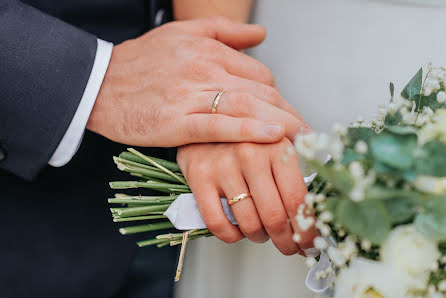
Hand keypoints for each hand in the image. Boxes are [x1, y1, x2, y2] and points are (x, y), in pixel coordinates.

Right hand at [87, 17, 307, 146]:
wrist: (99, 85)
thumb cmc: (140, 62)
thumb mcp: (181, 35)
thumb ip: (225, 31)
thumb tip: (261, 35)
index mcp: (209, 51)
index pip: (259, 74)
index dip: (279, 96)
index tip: (289, 115)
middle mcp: (205, 70)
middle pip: (261, 91)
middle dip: (289, 113)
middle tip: (309, 134)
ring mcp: (191, 96)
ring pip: (247, 106)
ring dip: (281, 122)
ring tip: (304, 138)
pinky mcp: (177, 122)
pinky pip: (220, 125)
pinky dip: (249, 129)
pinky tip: (273, 135)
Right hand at [177, 138, 316, 254]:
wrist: (202, 116)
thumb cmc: (245, 131)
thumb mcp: (277, 133)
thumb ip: (304, 154)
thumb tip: (324, 189)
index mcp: (276, 145)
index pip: (298, 200)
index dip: (307, 229)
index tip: (310, 242)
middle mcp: (250, 154)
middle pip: (275, 217)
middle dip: (287, 242)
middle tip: (290, 247)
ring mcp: (223, 166)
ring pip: (248, 223)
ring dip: (259, 237)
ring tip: (262, 233)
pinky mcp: (199, 176)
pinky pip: (217, 223)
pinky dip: (230, 236)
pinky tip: (237, 231)